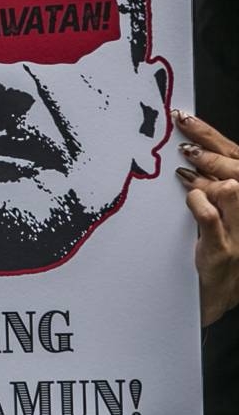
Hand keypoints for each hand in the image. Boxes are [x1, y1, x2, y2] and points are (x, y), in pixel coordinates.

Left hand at [173, 110, 238, 325]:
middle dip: (206, 146)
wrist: (221, 296)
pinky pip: (211, 217)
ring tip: (186, 177)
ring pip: (230, 189)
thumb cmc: (220, 253)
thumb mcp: (223, 216)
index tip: (186, 119)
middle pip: (235, 169)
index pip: (236, 158)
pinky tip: (189, 198)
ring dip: (203, 178)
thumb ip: (212, 189)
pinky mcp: (222, 250)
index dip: (211, 135)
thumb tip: (187, 159)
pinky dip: (198, 203)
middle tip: (181, 137)